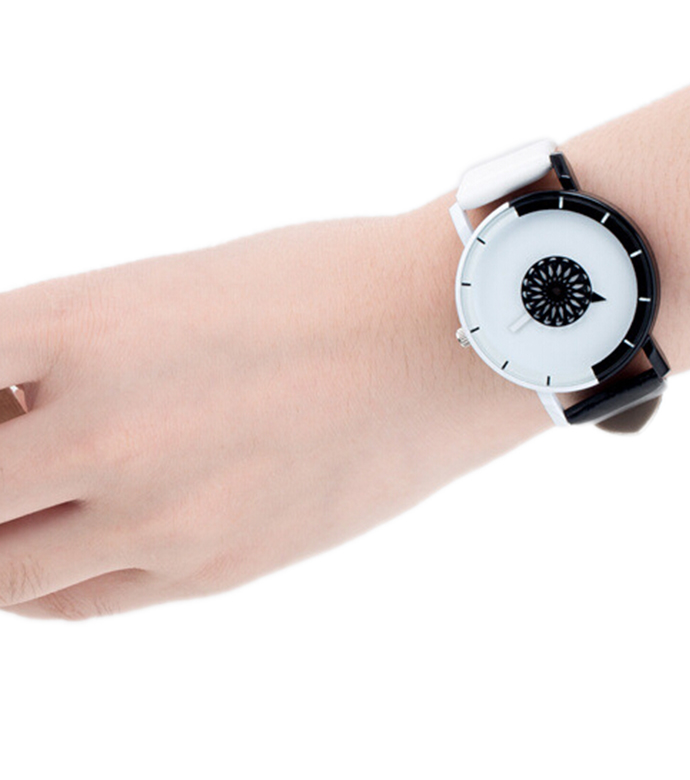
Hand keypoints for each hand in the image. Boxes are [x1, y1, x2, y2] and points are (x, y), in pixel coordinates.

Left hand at [0, 201, 548, 619]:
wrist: (451, 336)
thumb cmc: (329, 283)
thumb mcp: (182, 287)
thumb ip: (80, 352)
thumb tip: (21, 409)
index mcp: (86, 322)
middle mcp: (103, 425)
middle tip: (17, 446)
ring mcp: (158, 511)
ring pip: (1, 573)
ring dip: (4, 538)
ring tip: (43, 498)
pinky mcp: (215, 567)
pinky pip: (82, 600)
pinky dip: (52, 580)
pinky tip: (80, 541)